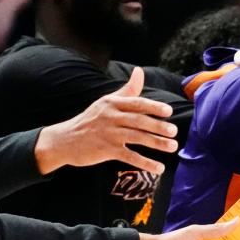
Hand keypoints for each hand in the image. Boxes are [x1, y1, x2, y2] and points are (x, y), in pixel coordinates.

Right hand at [34, 67, 177, 174]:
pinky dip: (146, 162)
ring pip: (137, 138)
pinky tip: (159, 167)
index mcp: (112, 103)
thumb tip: (139, 71)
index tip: (168, 111)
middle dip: (158, 126)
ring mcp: (108, 134)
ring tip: (172, 147)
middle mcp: (111, 117)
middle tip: (174, 131)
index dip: (153, 107)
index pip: (136, 103)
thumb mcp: (107, 102)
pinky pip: (130, 157)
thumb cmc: (90, 120)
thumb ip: (127, 90)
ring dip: (156, 143)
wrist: (65, 140)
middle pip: (139, 121)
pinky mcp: (106, 150)